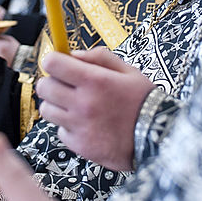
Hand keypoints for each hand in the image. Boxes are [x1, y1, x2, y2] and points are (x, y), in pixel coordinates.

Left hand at [36, 48, 154, 170]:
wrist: (158, 137)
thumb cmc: (144, 102)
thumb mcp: (128, 71)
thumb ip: (99, 57)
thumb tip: (73, 55)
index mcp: (95, 81)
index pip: (52, 63)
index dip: (54, 61)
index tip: (59, 64)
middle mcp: (83, 103)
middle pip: (43, 86)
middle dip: (52, 82)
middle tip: (66, 85)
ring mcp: (79, 126)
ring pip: (46, 110)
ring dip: (57, 105)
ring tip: (75, 106)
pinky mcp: (80, 145)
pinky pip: (59, 131)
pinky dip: (68, 127)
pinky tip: (84, 124)